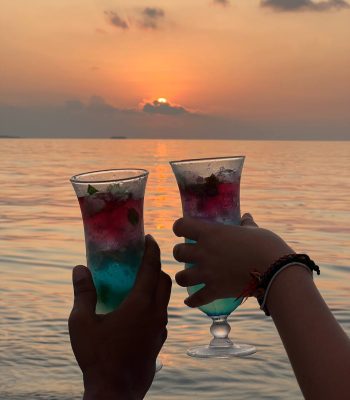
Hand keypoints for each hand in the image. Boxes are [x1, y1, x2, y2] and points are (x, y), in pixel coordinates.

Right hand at [69, 235, 171, 399]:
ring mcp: (161, 328)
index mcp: (141, 304)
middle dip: (157, 265)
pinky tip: (140, 309)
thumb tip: (79, 269)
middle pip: (165, 280)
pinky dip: (156, 302)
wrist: (115, 392)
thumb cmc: (97, 357)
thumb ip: (83, 294)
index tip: (149, 238)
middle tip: (144, 259)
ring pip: (166, 298)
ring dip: (158, 284)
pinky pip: (162, 314)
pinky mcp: (160, 340)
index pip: (152, 268)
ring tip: (141, 281)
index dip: (152, 250)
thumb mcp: (82, 323)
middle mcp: (156, 313)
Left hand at [173, 213, 293, 307]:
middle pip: (177, 252)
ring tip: (188, 277)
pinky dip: (193, 301)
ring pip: (181, 277)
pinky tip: (190, 301)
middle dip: (180, 253)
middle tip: (188, 255)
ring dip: (183, 277)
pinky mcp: (215, 290)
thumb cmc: (265, 245)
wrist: (275, 270)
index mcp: (210, 233)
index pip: (181, 225)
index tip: (183, 230)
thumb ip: (246, 224)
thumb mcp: (254, 230)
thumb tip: (246, 217)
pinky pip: (196, 299)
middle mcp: (204, 252)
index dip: (180, 227)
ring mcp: (208, 273)